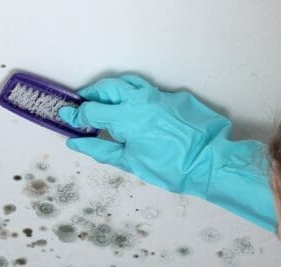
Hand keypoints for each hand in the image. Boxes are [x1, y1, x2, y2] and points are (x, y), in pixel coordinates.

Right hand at [58, 74, 276, 231]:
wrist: (210, 163)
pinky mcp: (177, 97)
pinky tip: (139, 111)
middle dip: (92, 94)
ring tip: (108, 103)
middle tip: (84, 107)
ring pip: (130, 83)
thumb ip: (101, 149)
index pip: (93, 110)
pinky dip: (139, 98)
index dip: (78, 115)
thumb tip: (76, 142)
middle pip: (108, 87)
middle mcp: (141, 100)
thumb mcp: (131, 163)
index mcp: (126, 117)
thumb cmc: (171, 169)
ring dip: (114, 90)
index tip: (69, 118)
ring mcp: (161, 96)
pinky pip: (152, 92)